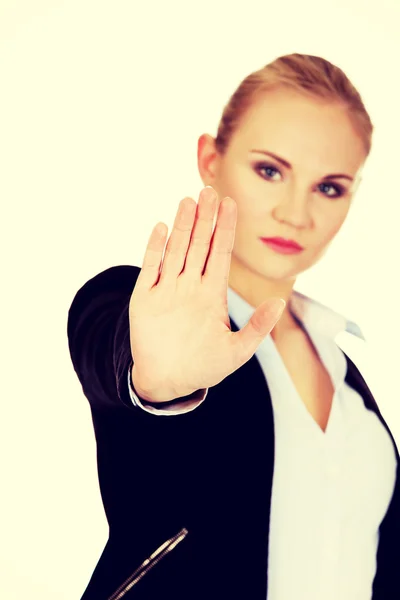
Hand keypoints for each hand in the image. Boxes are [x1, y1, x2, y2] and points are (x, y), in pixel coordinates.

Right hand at [129, 186, 284, 402]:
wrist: (168, 381)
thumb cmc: (204, 367)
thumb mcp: (238, 351)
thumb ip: (258, 327)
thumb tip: (280, 301)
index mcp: (212, 294)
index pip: (220, 254)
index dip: (225, 229)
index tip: (231, 203)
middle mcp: (190, 286)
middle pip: (198, 245)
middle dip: (205, 218)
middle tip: (210, 190)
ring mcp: (167, 290)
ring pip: (176, 250)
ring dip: (182, 226)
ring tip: (188, 201)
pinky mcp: (145, 298)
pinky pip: (149, 268)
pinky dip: (154, 249)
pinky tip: (161, 228)